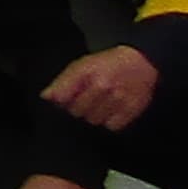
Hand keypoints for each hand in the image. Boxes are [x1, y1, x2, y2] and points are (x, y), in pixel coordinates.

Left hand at [44, 46, 159, 132]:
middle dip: (78, 108)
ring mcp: (118, 98)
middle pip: (77, 112)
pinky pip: (112, 126)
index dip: (61, 101)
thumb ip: (62, 82)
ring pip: (94, 121)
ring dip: (94, 115)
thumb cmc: (107, 64)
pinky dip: (110, 122)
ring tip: (100, 104)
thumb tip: (46, 97)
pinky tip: (112, 110)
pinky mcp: (131, 109)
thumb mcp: (81, 66)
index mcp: (85, 72)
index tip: (65, 101)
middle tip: (88, 100)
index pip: (62, 97)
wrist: (141, 62)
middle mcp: (101, 85)